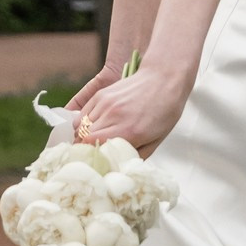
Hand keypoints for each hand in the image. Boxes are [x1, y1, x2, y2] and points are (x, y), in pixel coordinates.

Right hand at [74, 61, 188, 156]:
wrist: (163, 78)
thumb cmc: (165, 110)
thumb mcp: (157, 139)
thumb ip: (137, 155)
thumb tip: (121, 166)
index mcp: (129, 130)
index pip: (94, 145)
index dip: (90, 155)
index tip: (94, 161)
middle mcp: (114, 117)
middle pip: (83, 137)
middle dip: (84, 147)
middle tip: (90, 153)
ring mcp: (106, 104)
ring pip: (80, 126)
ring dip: (82, 136)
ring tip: (90, 142)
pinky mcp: (102, 94)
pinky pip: (83, 113)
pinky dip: (83, 123)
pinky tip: (91, 128)